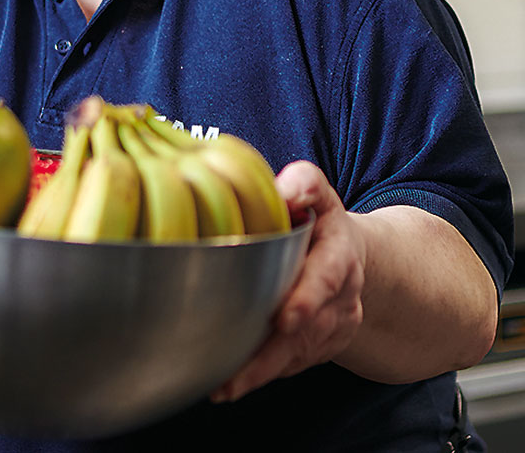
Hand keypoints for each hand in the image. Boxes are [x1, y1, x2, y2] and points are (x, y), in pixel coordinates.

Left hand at [211, 161, 364, 401]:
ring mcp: (336, 325)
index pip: (326, 277)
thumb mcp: (316, 191)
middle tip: (236, 376)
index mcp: (339, 253)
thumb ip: (303, 184)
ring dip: (261, 373)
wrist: (349, 252)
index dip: (308, 298)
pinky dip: (265, 374)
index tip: (286, 319)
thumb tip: (285, 192)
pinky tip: (232, 381)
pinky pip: (295, 364)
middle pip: (309, 330)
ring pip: (299, 355)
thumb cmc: (318, 217)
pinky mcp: (324, 345)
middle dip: (272, 355)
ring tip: (223, 387)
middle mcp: (342, 294)